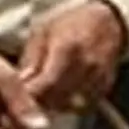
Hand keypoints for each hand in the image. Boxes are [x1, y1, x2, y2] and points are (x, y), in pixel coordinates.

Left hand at [15, 0, 127, 115]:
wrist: (107, 22)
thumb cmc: (73, 23)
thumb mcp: (43, 31)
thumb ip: (32, 58)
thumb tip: (21, 82)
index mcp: (67, 49)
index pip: (46, 85)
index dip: (31, 94)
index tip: (21, 92)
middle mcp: (86, 66)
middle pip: (57, 99)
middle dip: (41, 101)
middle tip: (31, 94)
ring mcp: (98, 78)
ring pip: (71, 106)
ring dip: (56, 105)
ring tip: (47, 93)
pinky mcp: (105, 87)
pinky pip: (84, 106)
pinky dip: (71, 105)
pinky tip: (63, 94)